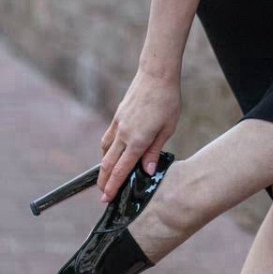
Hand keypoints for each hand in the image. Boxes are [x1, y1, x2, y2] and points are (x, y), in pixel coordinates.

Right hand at [97, 67, 180, 202]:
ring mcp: (118, 124)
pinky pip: (108, 138)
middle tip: (102, 196)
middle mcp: (124, 134)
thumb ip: (155, 150)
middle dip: (104, 182)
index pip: (121, 169)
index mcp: (138, 140)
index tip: (106, 199)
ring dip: (103, 167)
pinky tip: (111, 154)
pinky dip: (106, 150)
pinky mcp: (117, 116)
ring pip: (105, 151)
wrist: (156, 75)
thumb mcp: (168, 128)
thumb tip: (147, 171)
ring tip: (106, 178)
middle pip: (108, 164)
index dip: (113, 186)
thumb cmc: (168, 101)